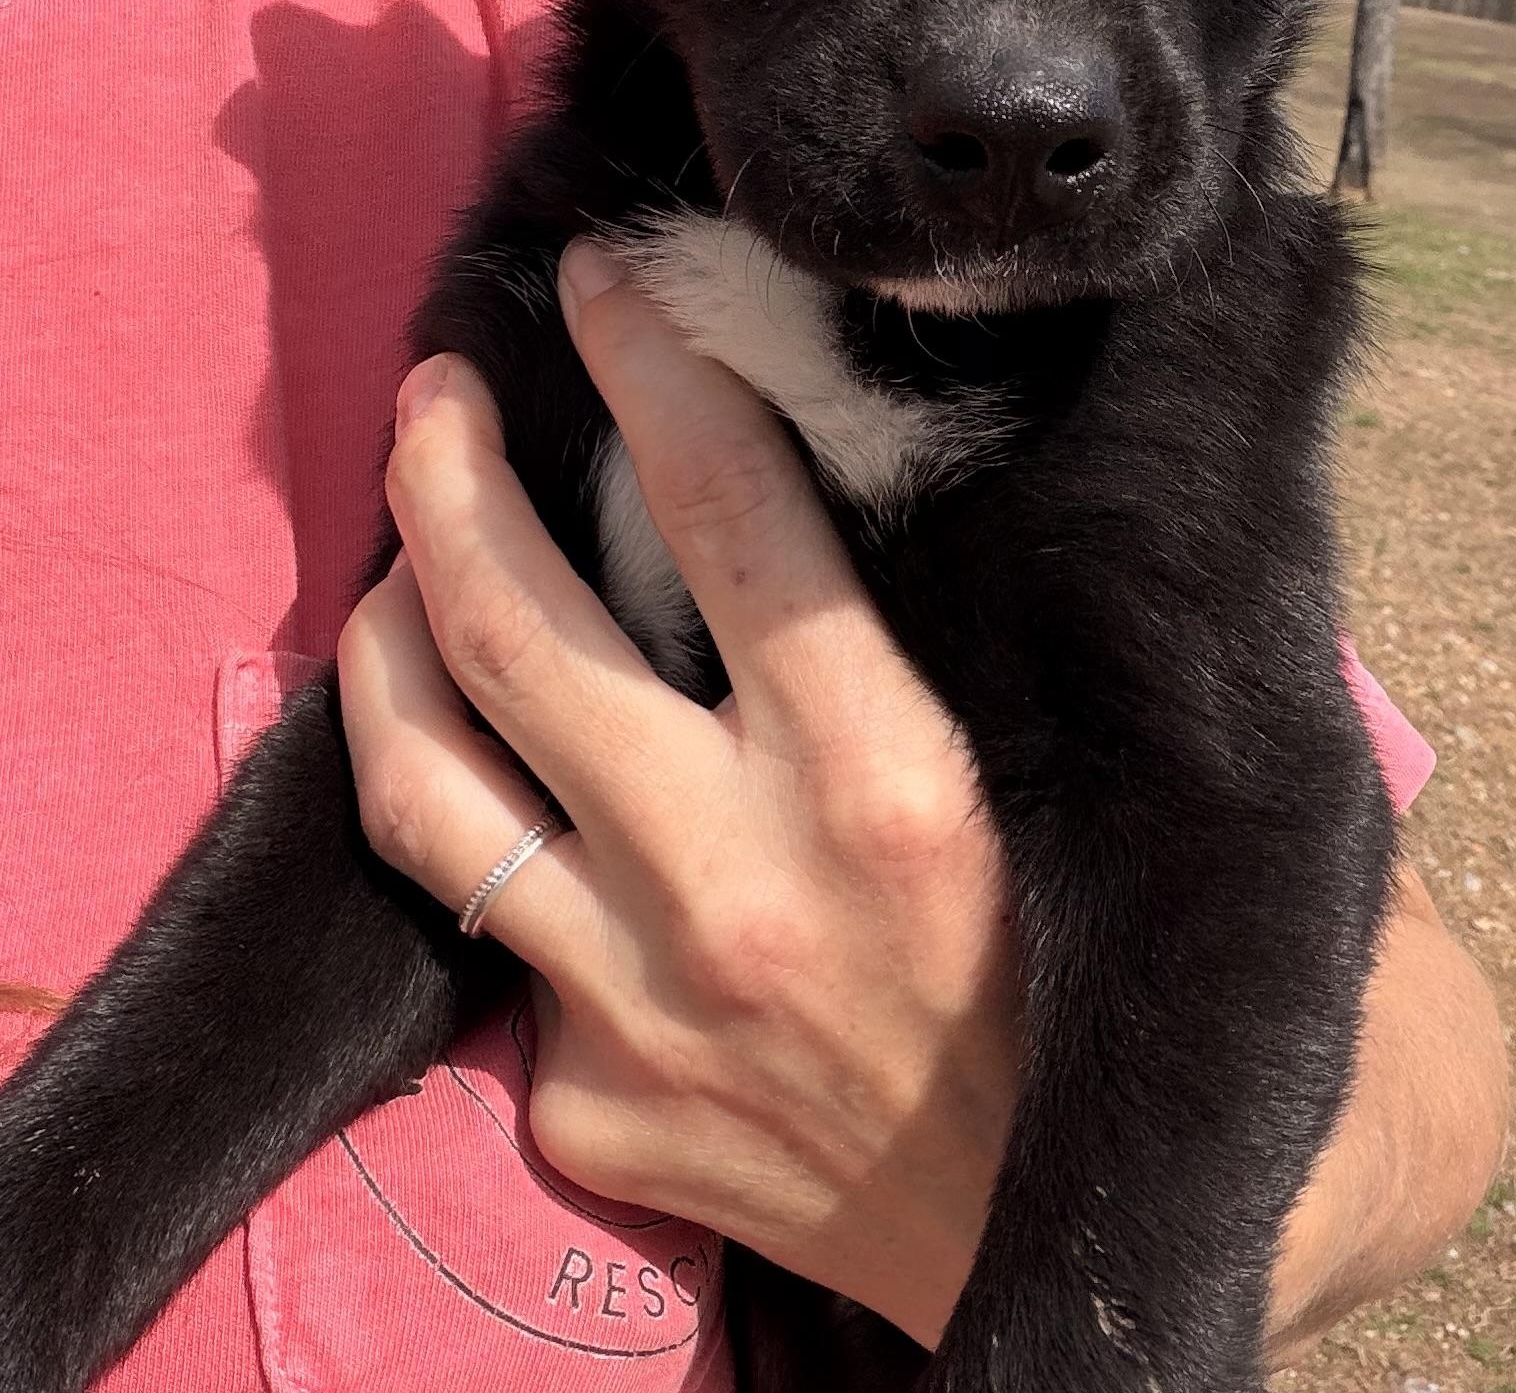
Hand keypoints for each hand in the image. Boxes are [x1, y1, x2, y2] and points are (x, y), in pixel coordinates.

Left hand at [339, 240, 1509, 1352]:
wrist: (1107, 1232)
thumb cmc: (1130, 966)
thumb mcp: (1099, 771)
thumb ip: (1001, 619)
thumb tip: (936, 443)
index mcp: (894, 781)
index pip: (731, 511)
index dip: (651, 365)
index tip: (603, 284)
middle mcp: (745, 888)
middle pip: (520, 628)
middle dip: (451, 474)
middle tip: (436, 389)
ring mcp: (645, 1010)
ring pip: (425, 783)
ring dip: (385, 642)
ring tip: (391, 565)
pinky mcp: (596, 1117)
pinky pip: (498, 949)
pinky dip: (488, 846)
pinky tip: (504, 795)